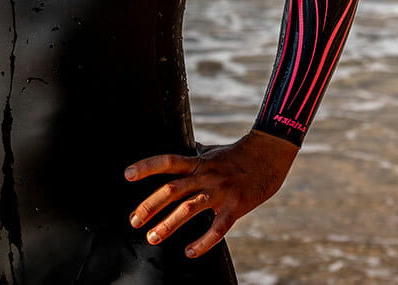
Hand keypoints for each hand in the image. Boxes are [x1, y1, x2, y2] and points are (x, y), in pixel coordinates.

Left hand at [125, 130, 297, 257]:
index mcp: (197, 162)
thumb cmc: (237, 153)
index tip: (127, 175)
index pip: (167, 161)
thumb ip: (194, 152)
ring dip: (168, 225)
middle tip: (134, 220)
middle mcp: (206, 176)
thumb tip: (182, 145)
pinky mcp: (236, 207)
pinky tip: (189, 252)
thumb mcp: (212, 150)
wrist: (270, 154)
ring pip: (189, 209)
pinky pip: (218, 228)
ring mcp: (220, 191)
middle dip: (150, 206)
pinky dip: (203, 242)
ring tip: (151, 237)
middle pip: (172, 189)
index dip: (146, 167)